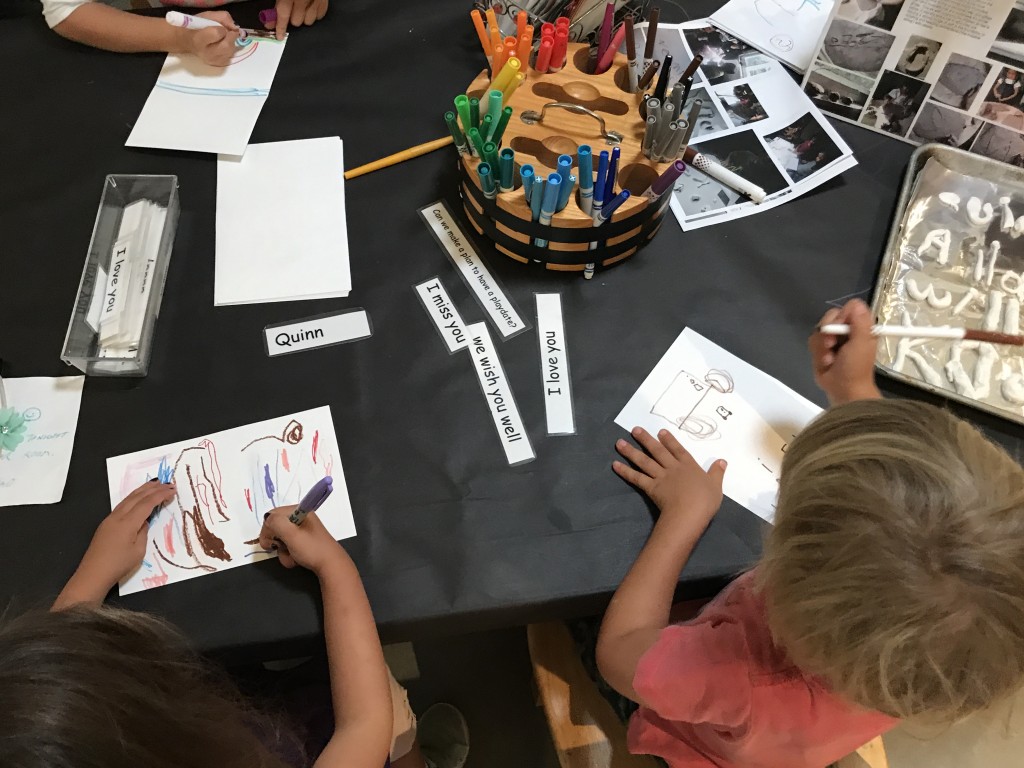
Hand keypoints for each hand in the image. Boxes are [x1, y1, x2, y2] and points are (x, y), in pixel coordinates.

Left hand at [55, 480, 176, 607]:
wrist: (93, 574)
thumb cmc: (118, 565)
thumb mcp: (138, 551)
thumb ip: (143, 532)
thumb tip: (143, 522)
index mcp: (127, 523)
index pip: (147, 503)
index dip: (160, 495)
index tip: (172, 490)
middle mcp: (117, 517)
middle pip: (136, 497)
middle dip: (153, 488)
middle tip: (167, 483)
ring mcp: (110, 519)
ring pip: (127, 499)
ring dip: (142, 490)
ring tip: (154, 484)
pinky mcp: (106, 524)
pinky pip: (122, 505)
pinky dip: (133, 498)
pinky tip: (138, 498)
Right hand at [185, 12, 239, 66]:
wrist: (189, 41)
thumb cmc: (198, 27)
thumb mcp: (208, 16)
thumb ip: (223, 17)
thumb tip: (234, 27)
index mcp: (199, 39)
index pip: (217, 34)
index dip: (222, 29)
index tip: (220, 27)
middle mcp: (206, 53)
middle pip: (226, 46)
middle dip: (230, 37)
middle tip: (227, 33)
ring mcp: (212, 61)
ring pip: (230, 52)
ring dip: (231, 43)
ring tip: (223, 39)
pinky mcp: (217, 65)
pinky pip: (230, 57)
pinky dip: (230, 50)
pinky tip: (223, 47)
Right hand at [258, 506, 346, 575]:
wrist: (329, 565)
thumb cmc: (311, 548)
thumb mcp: (291, 534)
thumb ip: (275, 523)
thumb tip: (267, 522)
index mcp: (298, 510)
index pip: (272, 515)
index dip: (267, 529)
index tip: (269, 542)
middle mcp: (299, 518)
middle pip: (275, 528)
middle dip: (276, 542)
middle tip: (281, 549)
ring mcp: (301, 531)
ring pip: (280, 540)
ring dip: (282, 551)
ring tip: (292, 556)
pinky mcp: (302, 542)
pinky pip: (287, 547)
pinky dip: (288, 554)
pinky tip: (296, 559)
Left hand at [271, 0, 328, 39]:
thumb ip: (276, 4)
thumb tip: (270, 20)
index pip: (284, 15)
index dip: (280, 27)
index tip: (279, 36)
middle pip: (297, 21)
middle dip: (291, 18)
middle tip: (290, 10)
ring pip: (309, 21)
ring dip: (303, 17)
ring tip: (301, 8)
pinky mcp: (325, 0)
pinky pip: (320, 16)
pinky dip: (314, 14)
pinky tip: (310, 6)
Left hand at [613, 427, 725, 530]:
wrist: (689, 513)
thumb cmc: (705, 501)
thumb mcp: (716, 486)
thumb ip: (717, 472)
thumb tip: (722, 461)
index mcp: (689, 466)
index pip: (678, 449)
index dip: (669, 440)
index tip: (660, 431)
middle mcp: (673, 468)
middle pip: (657, 451)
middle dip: (646, 439)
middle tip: (635, 430)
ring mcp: (660, 477)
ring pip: (644, 461)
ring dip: (631, 451)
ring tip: (619, 443)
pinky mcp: (651, 487)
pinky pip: (636, 477)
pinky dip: (625, 471)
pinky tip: (615, 464)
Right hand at [810, 299, 881, 404]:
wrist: (844, 390)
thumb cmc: (856, 368)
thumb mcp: (862, 343)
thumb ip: (860, 322)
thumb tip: (857, 303)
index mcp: (860, 326)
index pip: (849, 307)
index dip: (843, 316)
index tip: (842, 329)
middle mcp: (847, 330)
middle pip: (831, 316)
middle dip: (828, 332)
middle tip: (832, 345)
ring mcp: (833, 339)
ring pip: (819, 329)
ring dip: (822, 346)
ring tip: (830, 359)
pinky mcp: (820, 348)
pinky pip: (812, 341)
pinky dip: (817, 353)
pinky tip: (825, 363)